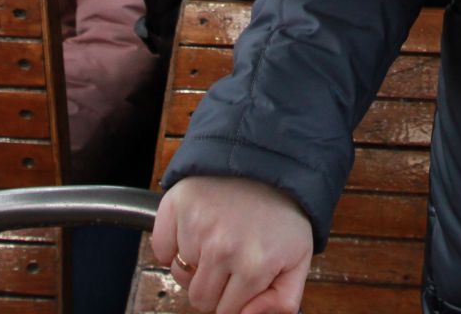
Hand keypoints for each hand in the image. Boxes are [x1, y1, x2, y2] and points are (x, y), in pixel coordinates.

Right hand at [151, 175, 312, 313]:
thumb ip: (282, 301)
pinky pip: (161, 249)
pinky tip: (195, 229)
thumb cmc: (282, 212)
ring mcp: (197, 226)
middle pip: (199, 297)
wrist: (269, 161)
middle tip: (229, 258)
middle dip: (213, 285)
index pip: (225, 311)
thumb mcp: (299, 259)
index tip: (243, 277)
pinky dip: (171, 244)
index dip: (234, 298)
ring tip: (218, 235)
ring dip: (195, 261)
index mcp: (254, 267)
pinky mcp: (177, 205)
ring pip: (180, 272)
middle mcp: (222, 249)